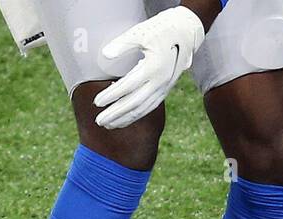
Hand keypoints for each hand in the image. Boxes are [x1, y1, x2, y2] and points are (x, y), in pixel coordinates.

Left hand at [94, 6, 205, 129]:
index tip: (96, 102)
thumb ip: (122, 44)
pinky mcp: (165, 89)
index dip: (112, 95)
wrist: (186, 33)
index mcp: (154, 68)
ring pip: (143, 109)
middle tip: (99, 121)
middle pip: (135, 103)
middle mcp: (160, 82)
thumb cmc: (161, 30)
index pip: (128, 86)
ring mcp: (164, 88)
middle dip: (116, 113)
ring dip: (126, 118)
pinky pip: (150, 106)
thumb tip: (105, 55)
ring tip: (109, 124)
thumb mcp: (140, 33)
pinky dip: (136, 114)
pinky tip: (125, 118)